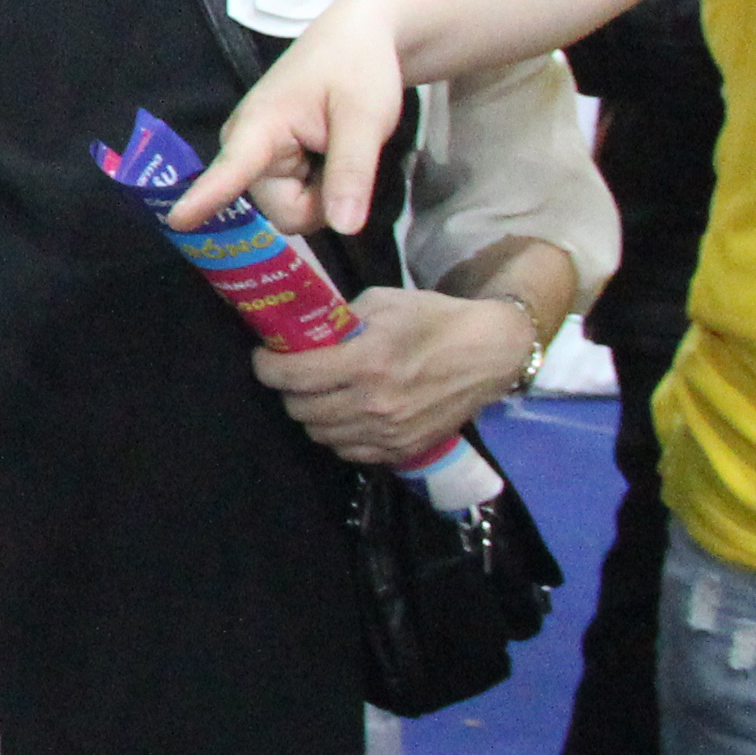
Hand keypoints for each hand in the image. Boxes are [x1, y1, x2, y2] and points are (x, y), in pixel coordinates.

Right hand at [185, 0, 417, 240]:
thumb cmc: (357, 67)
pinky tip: (329, 155)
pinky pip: (296, 201)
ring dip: (324, 195)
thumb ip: (351, 171)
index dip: (206, 197)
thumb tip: (344, 229)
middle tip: (346, 158)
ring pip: (292, 211)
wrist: (359, 37)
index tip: (176, 221)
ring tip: (337, 151)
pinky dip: (322, 189)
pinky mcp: (270, 163)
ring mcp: (257, 157)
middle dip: (321, 203)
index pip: (231, 170)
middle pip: (283, 212)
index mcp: (260, 126)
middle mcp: (246, 147)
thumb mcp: (366, 117)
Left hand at [258, 287, 532, 468]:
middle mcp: (375, 404)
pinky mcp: (404, 451)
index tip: (265, 357)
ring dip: (310, 414)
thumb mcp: (383, 302)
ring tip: (318, 395)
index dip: (267, 367)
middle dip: (286, 391)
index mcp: (368, 361)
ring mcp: (390, 433)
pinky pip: (348, 452)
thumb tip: (305, 331)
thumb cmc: (435, 320)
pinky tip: (345, 415)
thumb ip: (341, 320)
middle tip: (292, 375)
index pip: (293, 376)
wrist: (490, 354)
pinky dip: (338, 435)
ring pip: (320, 435)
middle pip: (301, 410)